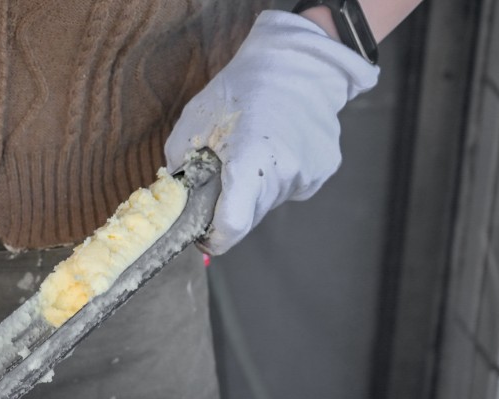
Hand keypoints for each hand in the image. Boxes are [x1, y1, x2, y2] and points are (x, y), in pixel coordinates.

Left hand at [165, 10, 378, 254]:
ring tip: (254, 149)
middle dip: (231, 206)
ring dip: (255, 189)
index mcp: (249, 165)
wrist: (300, 60)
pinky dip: (279, 176)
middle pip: (249, 217)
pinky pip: (291, 187)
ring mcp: (307, 174)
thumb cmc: (243, 87)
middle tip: (223, 176)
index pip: (231, 228)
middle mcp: (283, 175)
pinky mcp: (323, 170)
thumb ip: (179, 167)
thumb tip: (175, 199)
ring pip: (270, 202)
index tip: (203, 233)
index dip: (213, 237)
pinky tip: (278, 144)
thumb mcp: (194, 122)